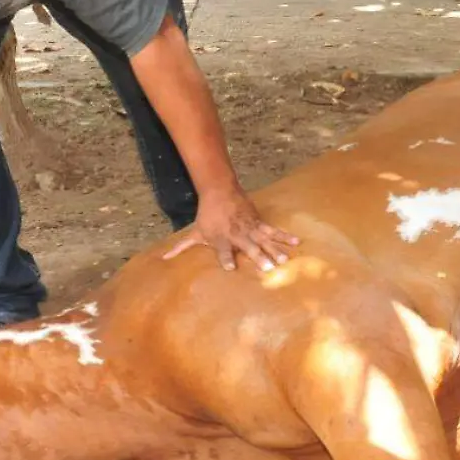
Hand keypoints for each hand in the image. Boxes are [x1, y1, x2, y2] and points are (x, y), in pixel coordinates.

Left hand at [163, 188, 299, 272]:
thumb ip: (181, 248)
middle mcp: (236, 235)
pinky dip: (284, 236)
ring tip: (284, 260)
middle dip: (258, 257)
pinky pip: (273, 230)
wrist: (219, 191)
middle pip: (248, 247)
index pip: (223, 251)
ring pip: (264, 240)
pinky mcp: (258, 222)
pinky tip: (296, 242)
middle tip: (268, 269)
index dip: (226, 258)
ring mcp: (249, 228)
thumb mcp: (194, 233)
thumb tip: (163, 260)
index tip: (229, 268)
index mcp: (221, 239)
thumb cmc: (207, 216)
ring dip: (274, 250)